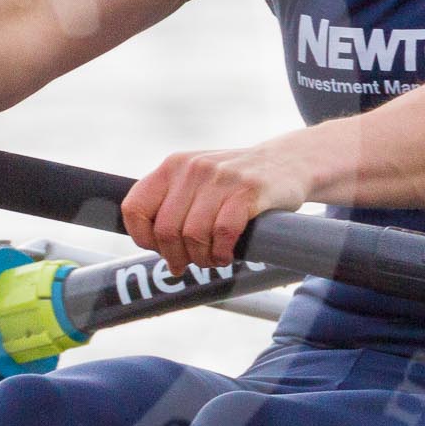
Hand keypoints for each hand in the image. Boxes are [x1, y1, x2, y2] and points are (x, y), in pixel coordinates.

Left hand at [122, 147, 305, 273]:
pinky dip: (222, 252)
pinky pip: (223, 233)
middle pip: (165, 230)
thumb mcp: (197, 181)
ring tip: (213, 260)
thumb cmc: (236, 183)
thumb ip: (172, 206)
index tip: (160, 249)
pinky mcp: (248, 190)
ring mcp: (220, 177)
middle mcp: (192, 168)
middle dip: (176, 257)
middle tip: (190, 263)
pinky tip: (227, 253)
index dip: (143, 238)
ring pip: (193, 235)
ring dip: (202, 258)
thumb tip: (152, 246)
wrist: (289, 162)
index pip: (134, 208)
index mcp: (172, 166)